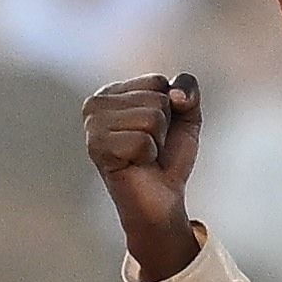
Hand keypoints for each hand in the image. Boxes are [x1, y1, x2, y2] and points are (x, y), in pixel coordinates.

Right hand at [82, 72, 206, 281]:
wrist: (162, 199)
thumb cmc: (167, 157)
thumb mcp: (186, 115)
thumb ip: (188, 88)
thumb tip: (175, 95)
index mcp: (113, 91)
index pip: (157, 81)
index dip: (170, 109)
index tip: (156, 130)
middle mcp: (96, 104)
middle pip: (156, 99)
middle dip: (163, 127)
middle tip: (150, 147)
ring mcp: (93, 126)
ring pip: (151, 118)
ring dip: (156, 142)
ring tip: (143, 156)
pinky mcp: (97, 147)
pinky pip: (142, 140)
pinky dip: (147, 156)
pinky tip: (135, 164)